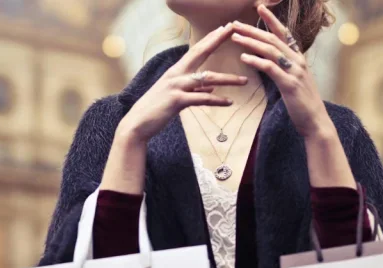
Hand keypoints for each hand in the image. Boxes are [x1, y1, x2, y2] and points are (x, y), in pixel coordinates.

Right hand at [118, 23, 248, 143]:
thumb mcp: (175, 96)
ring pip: (207, 79)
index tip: (224, 28)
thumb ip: (194, 91)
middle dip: (217, 40)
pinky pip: (201, 100)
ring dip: (227, 79)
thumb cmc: (156, 110)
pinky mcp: (177, 101)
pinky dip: (217, 101)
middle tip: (233, 29)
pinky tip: (229, 102)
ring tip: (244, 81)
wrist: (137, 124)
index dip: (210, 38)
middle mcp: (176, 75)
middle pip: (200, 53)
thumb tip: (211, 89)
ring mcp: (176, 87)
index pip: (196, 50)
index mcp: (176, 71)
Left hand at [230, 5, 332, 138]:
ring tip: (234, 37)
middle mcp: (298, 61)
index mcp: (298, 58)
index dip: (271, 20)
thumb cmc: (302, 102)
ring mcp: (295, 72)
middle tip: (235, 24)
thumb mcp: (293, 80)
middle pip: (273, 38)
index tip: (259, 8)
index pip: (284, 33)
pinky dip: (256, 61)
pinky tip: (243, 58)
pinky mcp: (289, 84)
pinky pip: (271, 68)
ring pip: (270, 50)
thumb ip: (283, 68)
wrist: (315, 121)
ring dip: (251, 42)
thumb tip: (268, 59)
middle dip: (253, 29)